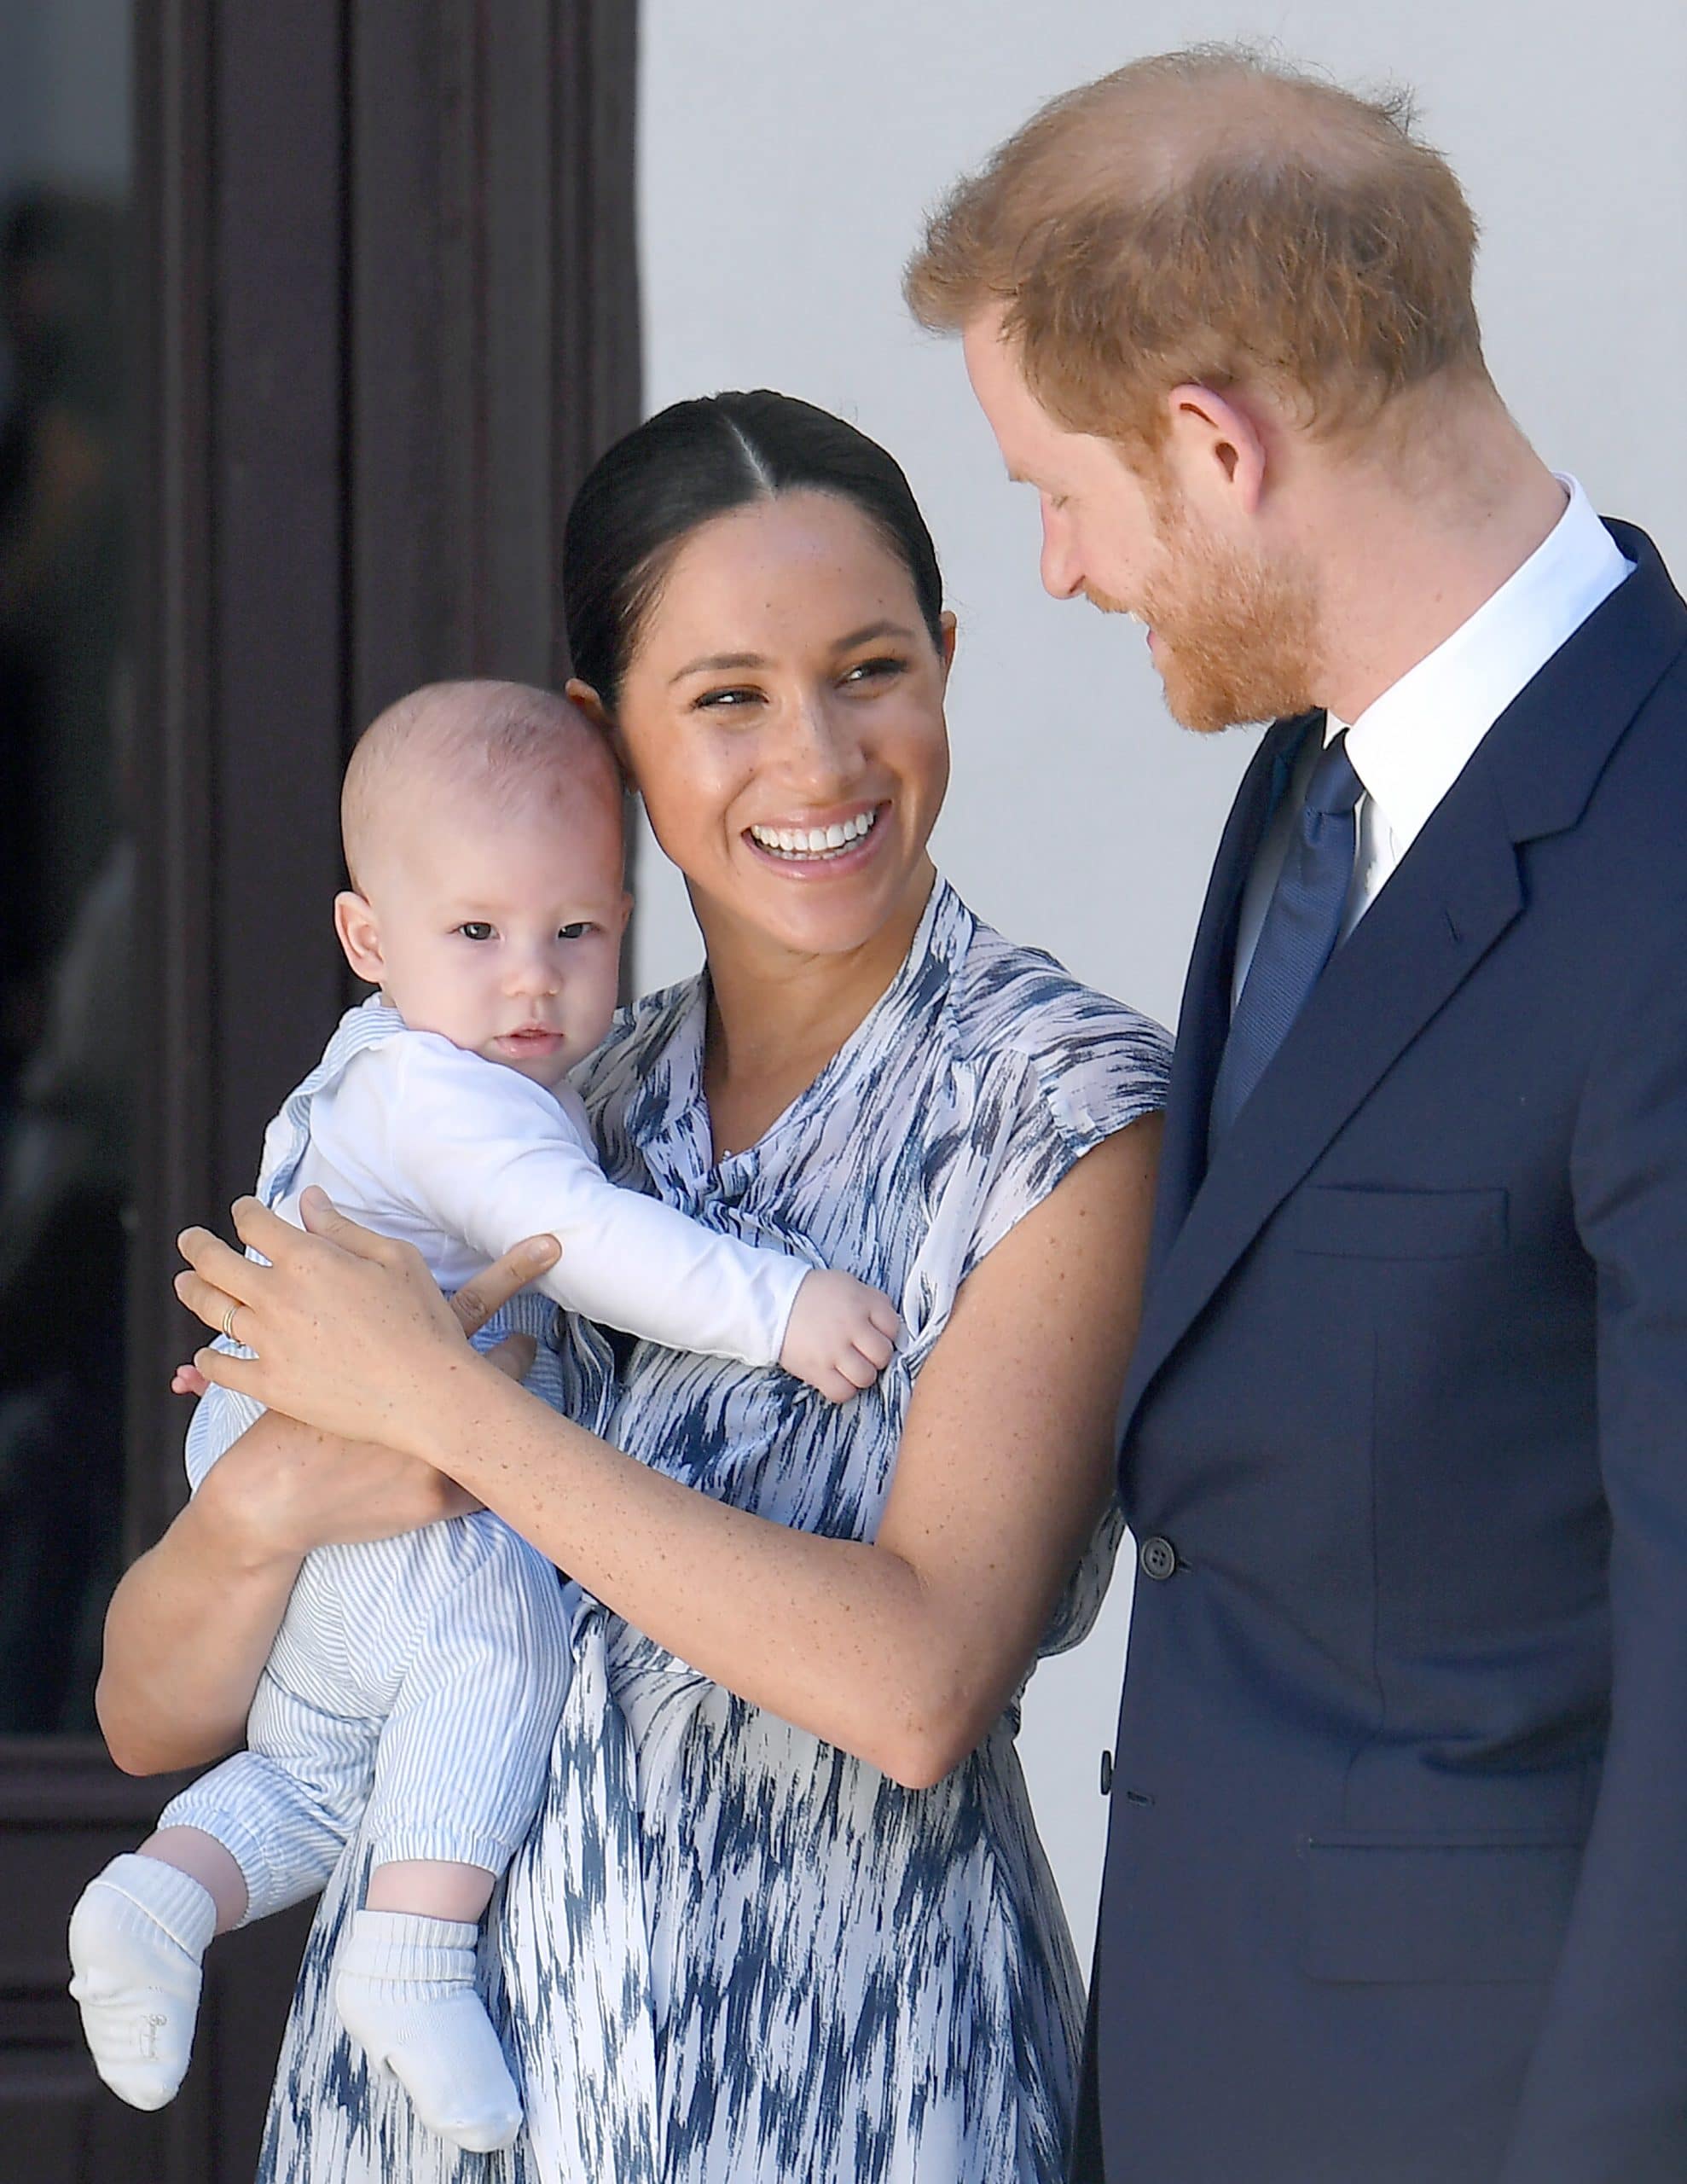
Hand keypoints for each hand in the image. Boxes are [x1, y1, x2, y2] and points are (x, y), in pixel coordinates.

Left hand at [174, 1188, 559, 1463]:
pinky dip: (208, 1359)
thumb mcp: (395, 1258)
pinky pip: (222, 1369)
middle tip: (190, 1239)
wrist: (427, 1392)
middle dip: (197, 1245)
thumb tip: (308, 1200)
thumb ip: (343, 1228)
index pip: (254, 1223)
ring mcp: (269, 1344)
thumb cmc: (422, 1320)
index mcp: (307, 1259)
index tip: (243, 1210)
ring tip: (186, 1284)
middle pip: (214, 1262)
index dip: (244, 1211)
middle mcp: (277, 1297)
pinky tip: (206, 1354)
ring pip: (211, 1310)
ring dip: (192, 1291)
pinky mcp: (270, 1386)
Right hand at [778, 1269, 900, 1402]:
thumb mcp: (848, 1284)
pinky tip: (837, 1377)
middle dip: (876, 1356)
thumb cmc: (813, 1293)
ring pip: (866, 1377)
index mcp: (862, 1303)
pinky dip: (843, 1389)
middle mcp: (851, 1327)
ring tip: (849, 1366)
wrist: (772, 1301)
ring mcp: (834, 1351)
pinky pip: (842, 1392)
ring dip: (861, 1374)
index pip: (893, 1327)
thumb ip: (872, 1302)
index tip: (874, 1335)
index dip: (887, 1334)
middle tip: (862, 1352)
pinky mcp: (816, 1371)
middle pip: (883, 1355)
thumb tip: (890, 1327)